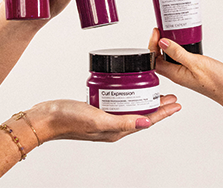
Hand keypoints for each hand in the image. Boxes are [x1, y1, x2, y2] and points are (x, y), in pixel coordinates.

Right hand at [27, 95, 180, 143]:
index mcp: (116, 131)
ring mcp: (106, 119)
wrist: (46, 118)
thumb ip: (122, 122)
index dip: (163, 112)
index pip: (146, 120)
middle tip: (171, 97)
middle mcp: (113, 126)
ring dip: (145, 102)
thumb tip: (146, 122)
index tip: (177, 104)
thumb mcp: (98, 119)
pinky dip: (130, 99)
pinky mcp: (98, 111)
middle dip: (158, 107)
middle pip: (142, 115)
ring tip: (155, 94)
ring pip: (132, 110)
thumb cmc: (68, 119)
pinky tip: (129, 92)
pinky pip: (120, 105)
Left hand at [148, 28, 222, 109]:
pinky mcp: (193, 71)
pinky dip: (177, 50)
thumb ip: (177, 53)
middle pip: (159, 60)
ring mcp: (185, 74)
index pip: (154, 60)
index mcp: (175, 75)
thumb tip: (161, 43)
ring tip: (168, 33)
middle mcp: (177, 75)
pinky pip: (179, 60)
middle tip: (160, 30)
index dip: (152, 45)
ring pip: (169, 59)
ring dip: (166, 47)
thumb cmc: (218, 82)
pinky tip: (182, 43)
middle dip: (156, 45)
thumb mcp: (196, 63)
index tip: (156, 32)